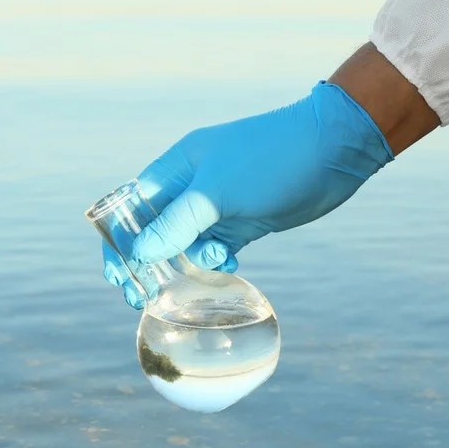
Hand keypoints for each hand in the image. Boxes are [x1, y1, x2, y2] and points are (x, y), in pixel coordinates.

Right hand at [102, 81, 394, 308]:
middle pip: (155, 231)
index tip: (117, 276)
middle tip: (145, 296)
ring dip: (193, 261)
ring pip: (187, 245)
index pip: (131, 208)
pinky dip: (218, 262)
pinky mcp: (242, 222)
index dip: (119, 242)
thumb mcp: (216, 193)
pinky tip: (232, 265)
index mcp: (175, 169)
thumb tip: (140, 254)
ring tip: (217, 262)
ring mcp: (217, 205)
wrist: (331, 151)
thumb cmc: (269, 160)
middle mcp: (190, 187)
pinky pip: (215, 249)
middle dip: (150, 262)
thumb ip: (176, 224)